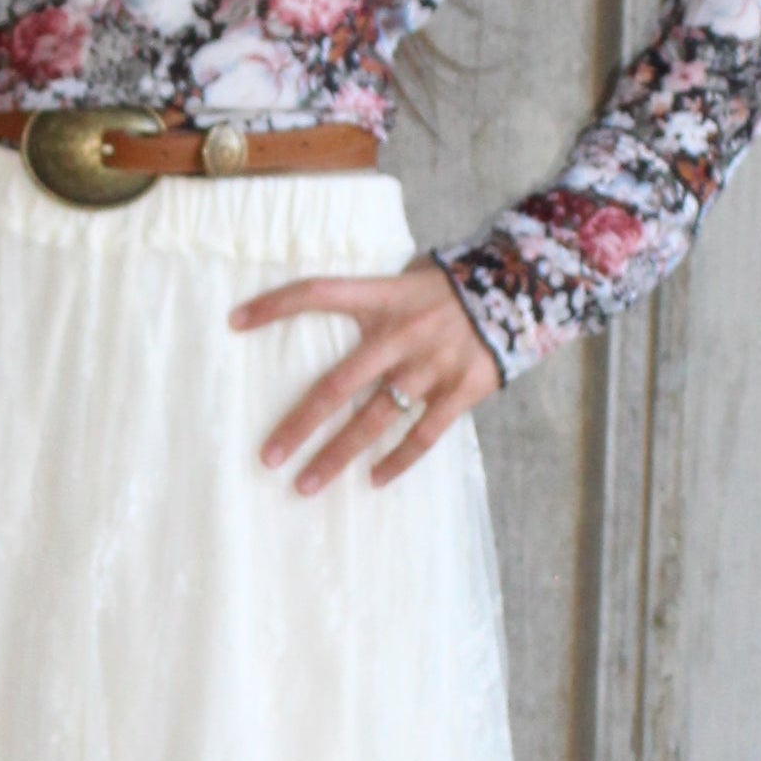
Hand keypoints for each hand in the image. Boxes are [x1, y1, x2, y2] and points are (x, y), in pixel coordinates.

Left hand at [230, 259, 501, 494]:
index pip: (318, 293)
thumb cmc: (454, 287)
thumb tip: (332, 308)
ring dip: (337, 456)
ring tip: (305, 485)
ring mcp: (431, 367)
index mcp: (384, 298)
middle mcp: (401, 335)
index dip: (275, 305)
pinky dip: (398, 459)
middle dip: (298, 425)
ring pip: (374, 420)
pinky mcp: (461, 390)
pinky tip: (373, 480)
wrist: (525, 288)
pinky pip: (424, 434)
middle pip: (336, 386)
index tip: (234, 322)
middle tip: (268, 458)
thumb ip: (375, 298)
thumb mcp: (411, 276)